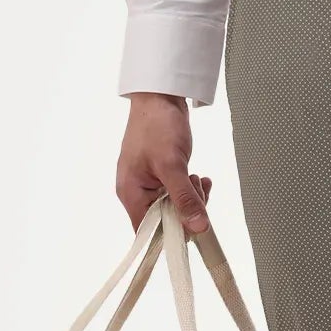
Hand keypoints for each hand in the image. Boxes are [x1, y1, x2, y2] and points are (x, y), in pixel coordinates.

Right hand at [117, 92, 213, 234]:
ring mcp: (148, 184)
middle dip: (186, 210)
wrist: (159, 96)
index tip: (193, 224)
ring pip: (174, 206)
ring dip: (191, 197)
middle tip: (198, 190)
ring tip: (197, 178)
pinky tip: (199, 177)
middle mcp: (137, 193)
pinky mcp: (160, 175)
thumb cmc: (157, 125)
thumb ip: (185, 198)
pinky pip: (177, 192)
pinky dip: (191, 188)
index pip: (148, 232)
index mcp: (131, 195)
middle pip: (164, 220)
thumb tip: (198, 227)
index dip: (171, 234)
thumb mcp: (173, 165)